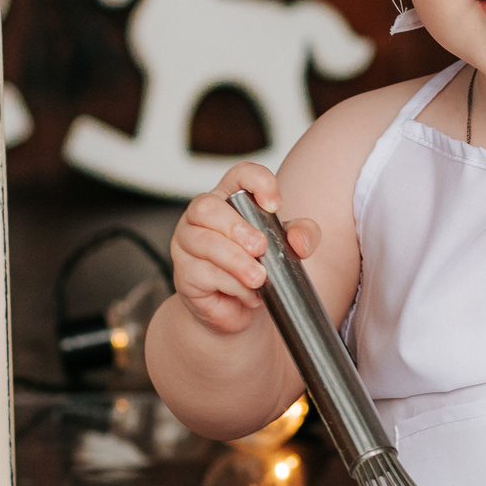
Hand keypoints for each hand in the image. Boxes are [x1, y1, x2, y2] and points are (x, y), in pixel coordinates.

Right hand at [170, 162, 318, 336]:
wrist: (238, 311)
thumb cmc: (258, 268)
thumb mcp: (288, 248)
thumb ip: (302, 236)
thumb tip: (299, 239)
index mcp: (229, 199)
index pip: (239, 174)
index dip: (257, 182)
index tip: (274, 205)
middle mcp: (202, 216)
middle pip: (207, 206)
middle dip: (237, 228)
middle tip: (260, 248)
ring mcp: (187, 244)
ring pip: (204, 242)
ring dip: (236, 261)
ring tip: (258, 278)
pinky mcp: (183, 274)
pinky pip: (204, 274)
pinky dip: (231, 285)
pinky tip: (246, 293)